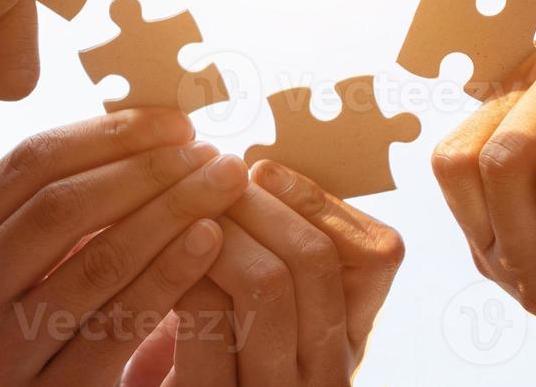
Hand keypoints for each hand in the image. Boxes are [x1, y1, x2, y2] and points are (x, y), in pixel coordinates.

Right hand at [0, 110, 250, 384]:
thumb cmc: (40, 316)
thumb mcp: (24, 257)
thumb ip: (62, 197)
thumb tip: (156, 126)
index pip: (27, 164)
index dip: (108, 135)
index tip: (175, 123)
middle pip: (59, 208)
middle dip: (145, 170)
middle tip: (209, 152)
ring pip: (95, 262)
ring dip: (170, 212)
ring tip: (221, 186)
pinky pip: (121, 321)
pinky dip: (172, 272)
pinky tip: (210, 239)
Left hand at [120, 162, 404, 385]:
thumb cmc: (203, 368)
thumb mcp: (256, 321)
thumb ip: (270, 261)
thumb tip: (249, 168)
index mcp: (349, 342)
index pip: (379, 254)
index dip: (318, 198)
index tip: (261, 169)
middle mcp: (330, 375)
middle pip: (316, 258)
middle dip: (256, 202)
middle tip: (208, 179)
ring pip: (268, 283)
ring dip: (216, 230)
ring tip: (182, 210)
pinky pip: (206, 319)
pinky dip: (179, 271)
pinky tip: (156, 257)